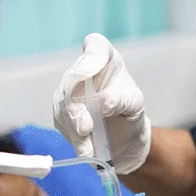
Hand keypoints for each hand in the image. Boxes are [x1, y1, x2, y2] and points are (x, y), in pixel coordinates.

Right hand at [53, 33, 151, 174]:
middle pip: (72, 79)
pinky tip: (86, 150)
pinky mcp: (61, 111)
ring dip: (74, 126)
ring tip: (88, 148)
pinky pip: (61, 121)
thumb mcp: (134, 105)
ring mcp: (68, 90)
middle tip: (85, 128)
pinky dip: (73, 137)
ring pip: (63, 103)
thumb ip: (121, 99)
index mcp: (105, 59)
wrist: (122, 141)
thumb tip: (103, 103)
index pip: (95, 45)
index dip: (91, 57)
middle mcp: (83, 70)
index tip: (90, 73)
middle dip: (76, 105)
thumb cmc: (131, 114)